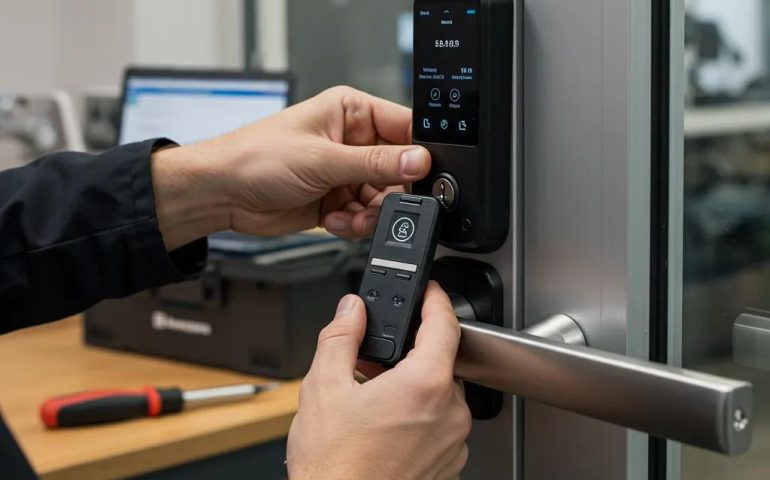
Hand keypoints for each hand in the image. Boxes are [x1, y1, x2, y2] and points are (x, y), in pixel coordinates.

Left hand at [152, 86, 430, 249]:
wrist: (222, 195)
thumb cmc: (255, 158)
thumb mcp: (322, 159)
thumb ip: (375, 163)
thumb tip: (419, 160)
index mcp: (351, 113)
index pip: (404, 126)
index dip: (417, 152)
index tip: (423, 175)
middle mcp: (352, 141)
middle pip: (399, 169)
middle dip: (390, 193)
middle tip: (376, 203)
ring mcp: (345, 172)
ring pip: (384, 198)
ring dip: (369, 213)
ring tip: (347, 215)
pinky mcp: (337, 200)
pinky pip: (365, 216)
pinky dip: (353, 224)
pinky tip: (333, 219)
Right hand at [286, 282, 470, 479]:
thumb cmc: (334, 467)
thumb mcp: (322, 387)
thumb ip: (341, 336)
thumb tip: (351, 309)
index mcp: (425, 384)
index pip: (444, 323)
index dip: (435, 299)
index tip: (429, 291)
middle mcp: (450, 411)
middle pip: (440, 360)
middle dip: (409, 352)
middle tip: (375, 359)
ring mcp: (453, 440)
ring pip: (440, 393)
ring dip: (413, 385)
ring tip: (373, 399)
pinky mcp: (449, 462)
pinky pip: (441, 423)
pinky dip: (419, 414)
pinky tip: (385, 425)